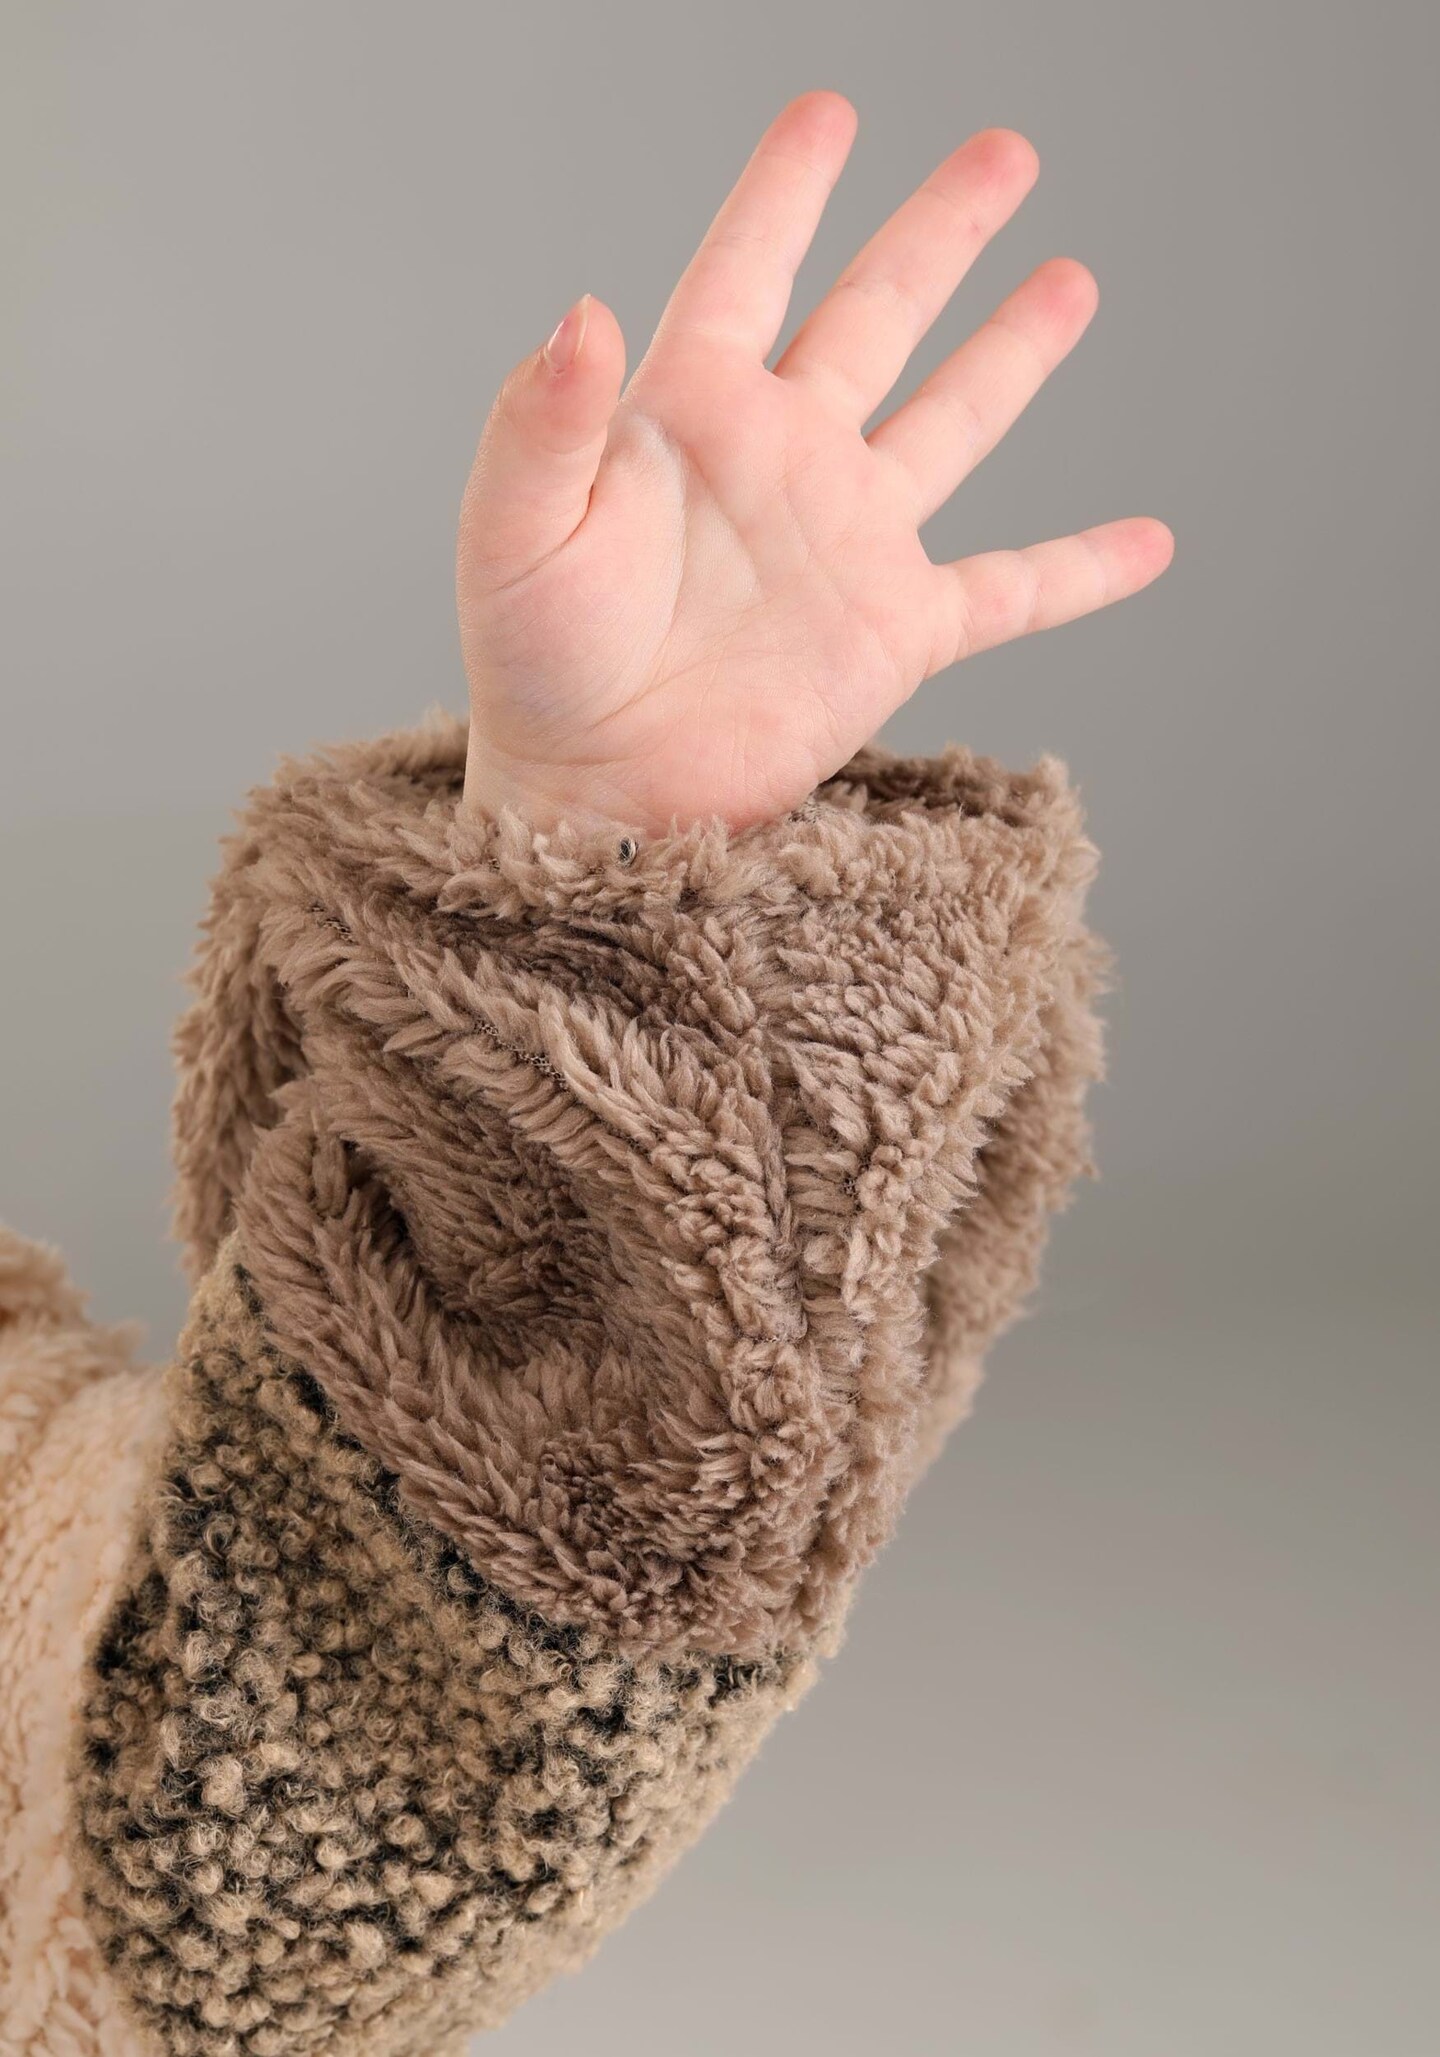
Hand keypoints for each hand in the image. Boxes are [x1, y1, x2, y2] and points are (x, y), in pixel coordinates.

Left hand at [457, 92, 1171, 834]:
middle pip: (878, 314)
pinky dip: (1081, 569)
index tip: (829, 111)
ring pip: (952, 422)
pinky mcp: (895, 632)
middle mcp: (784, 458)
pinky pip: (1011, 590)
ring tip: (1071, 280)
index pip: (746, 266)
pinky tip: (1149, 541)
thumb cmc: (533, 667)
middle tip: (1006, 151)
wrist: (596, 795)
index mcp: (691, 411)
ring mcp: (848, 541)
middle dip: (940, 231)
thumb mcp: (513, 533)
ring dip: (1013, 352)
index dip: (788, 188)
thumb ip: (541, 419)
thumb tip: (582, 307)